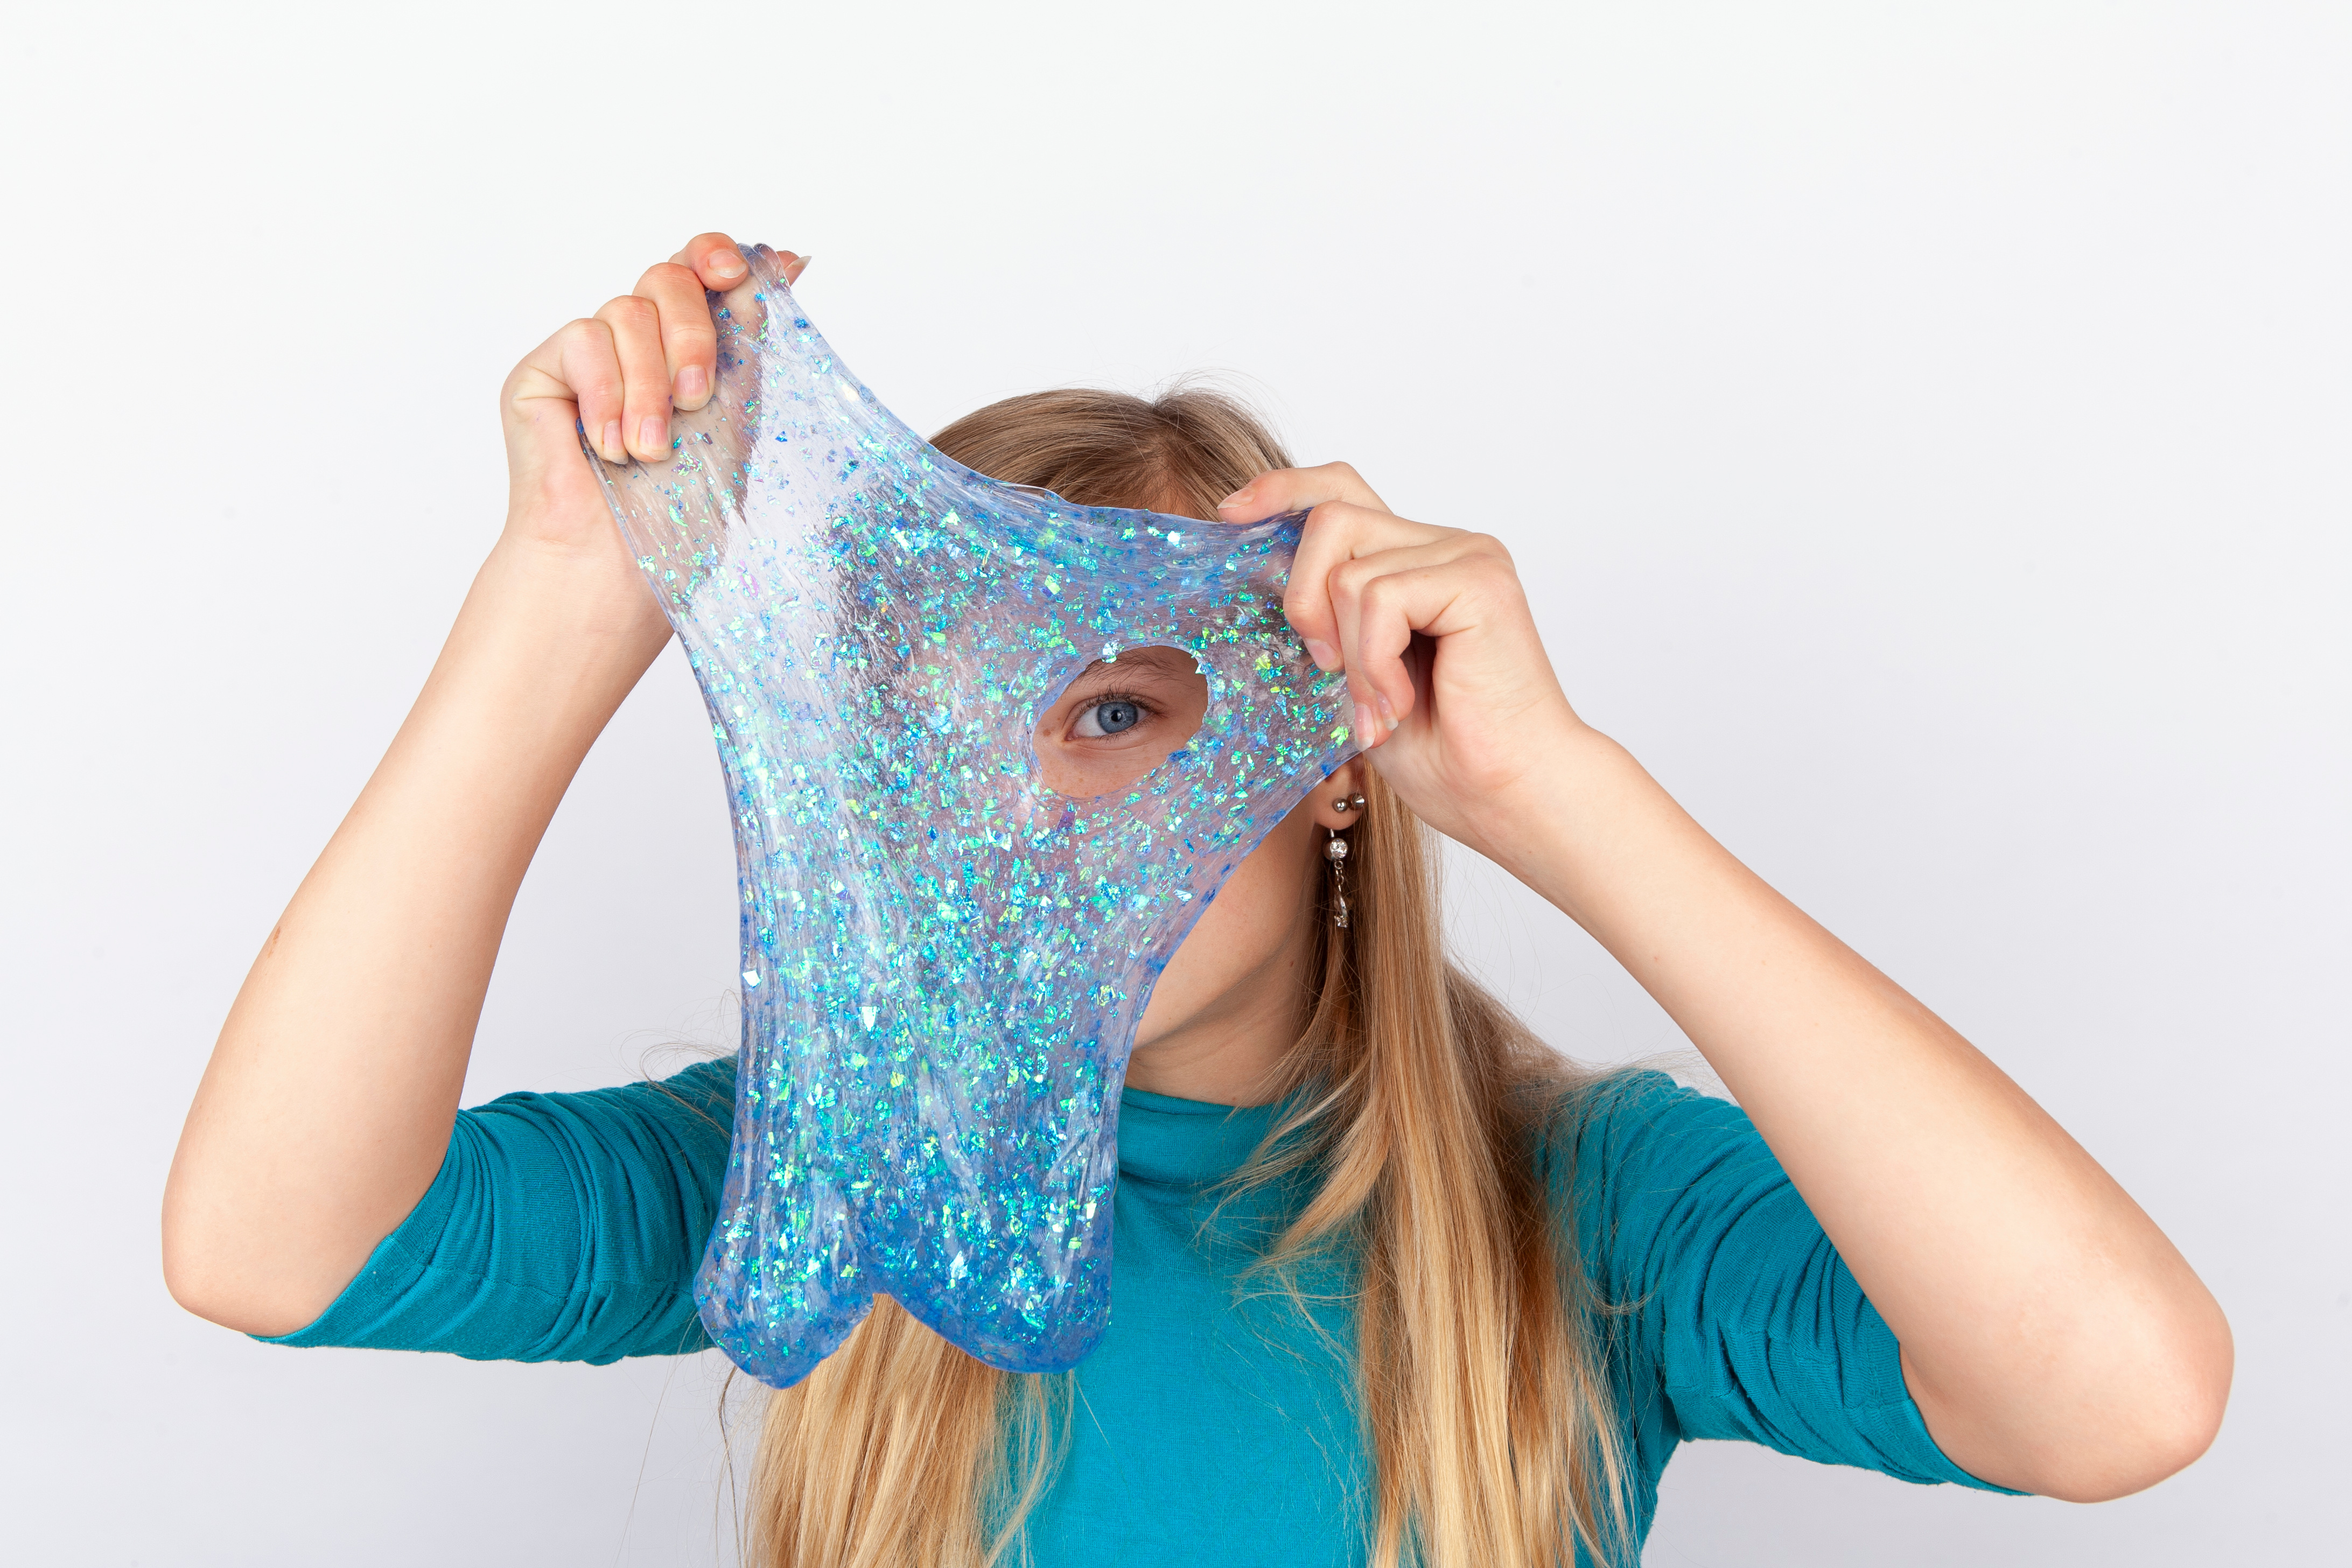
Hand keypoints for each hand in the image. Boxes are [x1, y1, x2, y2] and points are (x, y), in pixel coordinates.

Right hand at [495, 231, 809, 635]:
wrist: (620, 567)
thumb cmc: (678, 513)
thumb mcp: (736, 411)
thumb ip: (752, 336)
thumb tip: (790, 255)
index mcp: (688, 351)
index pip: (698, 270)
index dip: (716, 255)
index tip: (740, 271)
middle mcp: (638, 345)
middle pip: (667, 277)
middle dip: (692, 334)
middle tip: (696, 400)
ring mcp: (589, 355)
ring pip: (626, 308)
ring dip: (649, 384)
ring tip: (650, 450)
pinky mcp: (543, 372)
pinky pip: (583, 339)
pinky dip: (608, 395)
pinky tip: (610, 446)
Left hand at [1216, 464, 1585, 855]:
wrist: (1508, 795)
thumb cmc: (1444, 753)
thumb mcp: (1352, 678)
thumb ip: (1322, 623)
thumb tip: (1251, 582)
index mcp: (1414, 561)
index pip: (1340, 490)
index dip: (1282, 490)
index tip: (1230, 516)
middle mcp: (1443, 545)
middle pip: (1330, 516)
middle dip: (1302, 598)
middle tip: (1325, 671)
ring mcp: (1466, 555)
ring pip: (1348, 571)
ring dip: (1349, 656)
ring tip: (1381, 709)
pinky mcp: (1478, 577)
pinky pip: (1380, 597)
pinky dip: (1375, 662)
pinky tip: (1403, 703)